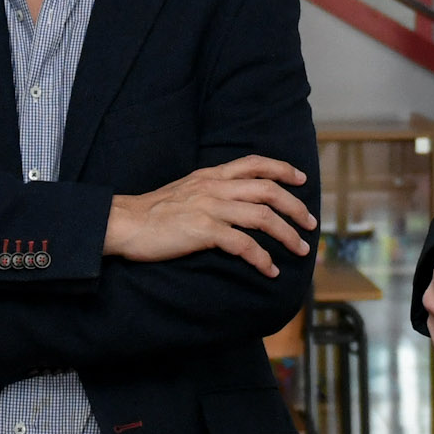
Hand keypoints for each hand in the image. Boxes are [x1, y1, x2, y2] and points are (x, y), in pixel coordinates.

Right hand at [104, 156, 315, 274]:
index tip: (301, 179)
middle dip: (295, 206)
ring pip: (262, 216)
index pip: (254, 164)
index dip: (282, 169)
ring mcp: (210, 208)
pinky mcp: (204, 230)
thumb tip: (231, 202)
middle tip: (310, 223)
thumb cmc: (151, 212)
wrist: (123, 222)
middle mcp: (214, 187)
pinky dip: (262, 258)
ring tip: (299, 249)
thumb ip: (208, 191)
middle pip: (268, 190)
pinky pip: (243, 244)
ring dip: (286, 234)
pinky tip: (270, 270)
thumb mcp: (184, 190)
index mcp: (210, 175)